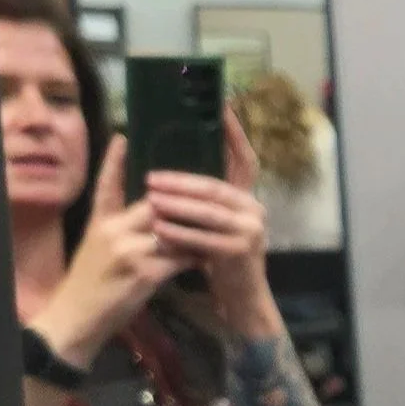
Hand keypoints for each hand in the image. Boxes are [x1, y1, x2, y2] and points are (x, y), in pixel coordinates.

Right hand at [31, 141, 195, 368]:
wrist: (76, 320)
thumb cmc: (89, 287)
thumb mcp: (96, 249)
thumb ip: (118, 229)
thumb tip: (151, 216)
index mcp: (99, 222)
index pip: (107, 185)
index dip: (115, 161)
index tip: (123, 137)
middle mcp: (112, 230)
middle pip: (156, 205)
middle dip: (181, 205)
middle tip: (208, 197)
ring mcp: (128, 250)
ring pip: (173, 230)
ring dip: (195, 233)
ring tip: (216, 229)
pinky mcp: (144, 273)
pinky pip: (180, 257)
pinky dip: (195, 257)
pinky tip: (209, 259)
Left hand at [146, 115, 279, 338]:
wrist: (242, 300)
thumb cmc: (220, 259)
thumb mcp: (213, 225)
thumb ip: (201, 201)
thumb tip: (166, 171)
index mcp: (247, 199)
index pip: (243, 160)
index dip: (233, 133)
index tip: (219, 105)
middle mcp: (255, 211)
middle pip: (214, 187)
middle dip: (180, 180)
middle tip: (151, 176)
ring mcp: (251, 232)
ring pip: (208, 211)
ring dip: (176, 204)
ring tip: (149, 197)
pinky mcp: (240, 253)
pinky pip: (203, 238)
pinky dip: (179, 232)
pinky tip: (159, 228)